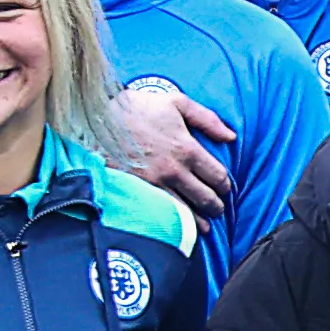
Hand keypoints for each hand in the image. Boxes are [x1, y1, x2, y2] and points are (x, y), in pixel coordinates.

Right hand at [106, 75, 232, 218]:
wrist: (97, 119)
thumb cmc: (138, 107)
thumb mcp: (176, 103)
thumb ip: (208, 119)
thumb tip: (231, 136)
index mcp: (187, 149)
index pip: (218, 176)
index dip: (225, 185)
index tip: (225, 188)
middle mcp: (174, 170)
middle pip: (206, 198)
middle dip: (216, 206)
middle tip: (218, 209)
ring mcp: (155, 184)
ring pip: (186, 211)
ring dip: (199, 221)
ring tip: (205, 226)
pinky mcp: (137, 192)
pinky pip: (162, 213)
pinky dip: (174, 222)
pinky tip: (178, 227)